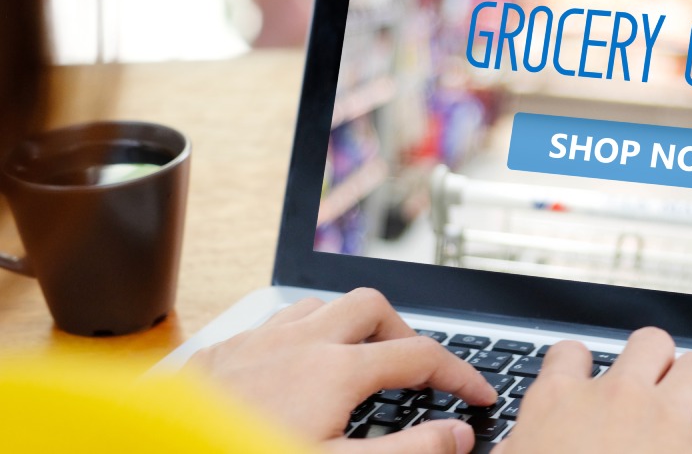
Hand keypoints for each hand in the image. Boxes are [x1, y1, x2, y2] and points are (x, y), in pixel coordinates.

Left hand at [187, 288, 495, 453]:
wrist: (159, 452)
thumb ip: (407, 453)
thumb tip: (457, 436)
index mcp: (336, 369)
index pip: (420, 356)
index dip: (460, 374)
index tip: (479, 394)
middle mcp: (299, 342)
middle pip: (371, 306)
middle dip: (403, 330)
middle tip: (416, 368)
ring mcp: (256, 341)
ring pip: (320, 305)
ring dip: (351, 325)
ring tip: (361, 360)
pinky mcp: (221, 353)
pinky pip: (274, 321)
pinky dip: (302, 334)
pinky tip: (294, 366)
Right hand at [496, 327, 691, 453]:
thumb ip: (519, 450)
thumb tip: (516, 448)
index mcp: (558, 404)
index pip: (569, 354)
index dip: (581, 368)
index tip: (589, 384)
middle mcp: (616, 399)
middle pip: (649, 343)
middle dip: (658, 366)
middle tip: (657, 398)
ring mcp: (665, 420)